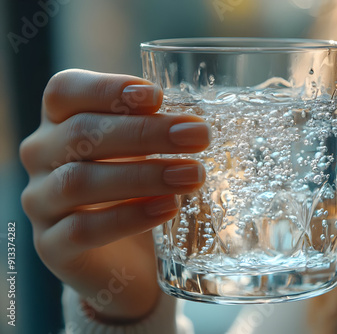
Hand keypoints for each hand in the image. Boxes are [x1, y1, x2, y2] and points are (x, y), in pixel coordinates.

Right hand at [20, 69, 210, 322]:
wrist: (121, 257)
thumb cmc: (133, 190)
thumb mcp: (141, 153)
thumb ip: (154, 132)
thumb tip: (192, 125)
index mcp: (59, 123)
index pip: (65, 92)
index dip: (108, 89)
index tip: (157, 97)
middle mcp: (41, 157)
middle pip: (82, 134)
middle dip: (146, 133)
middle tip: (197, 136)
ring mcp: (41, 202)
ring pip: (80, 181)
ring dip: (144, 176)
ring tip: (193, 175)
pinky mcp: (52, 245)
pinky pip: (83, 229)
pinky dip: (130, 217)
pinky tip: (168, 208)